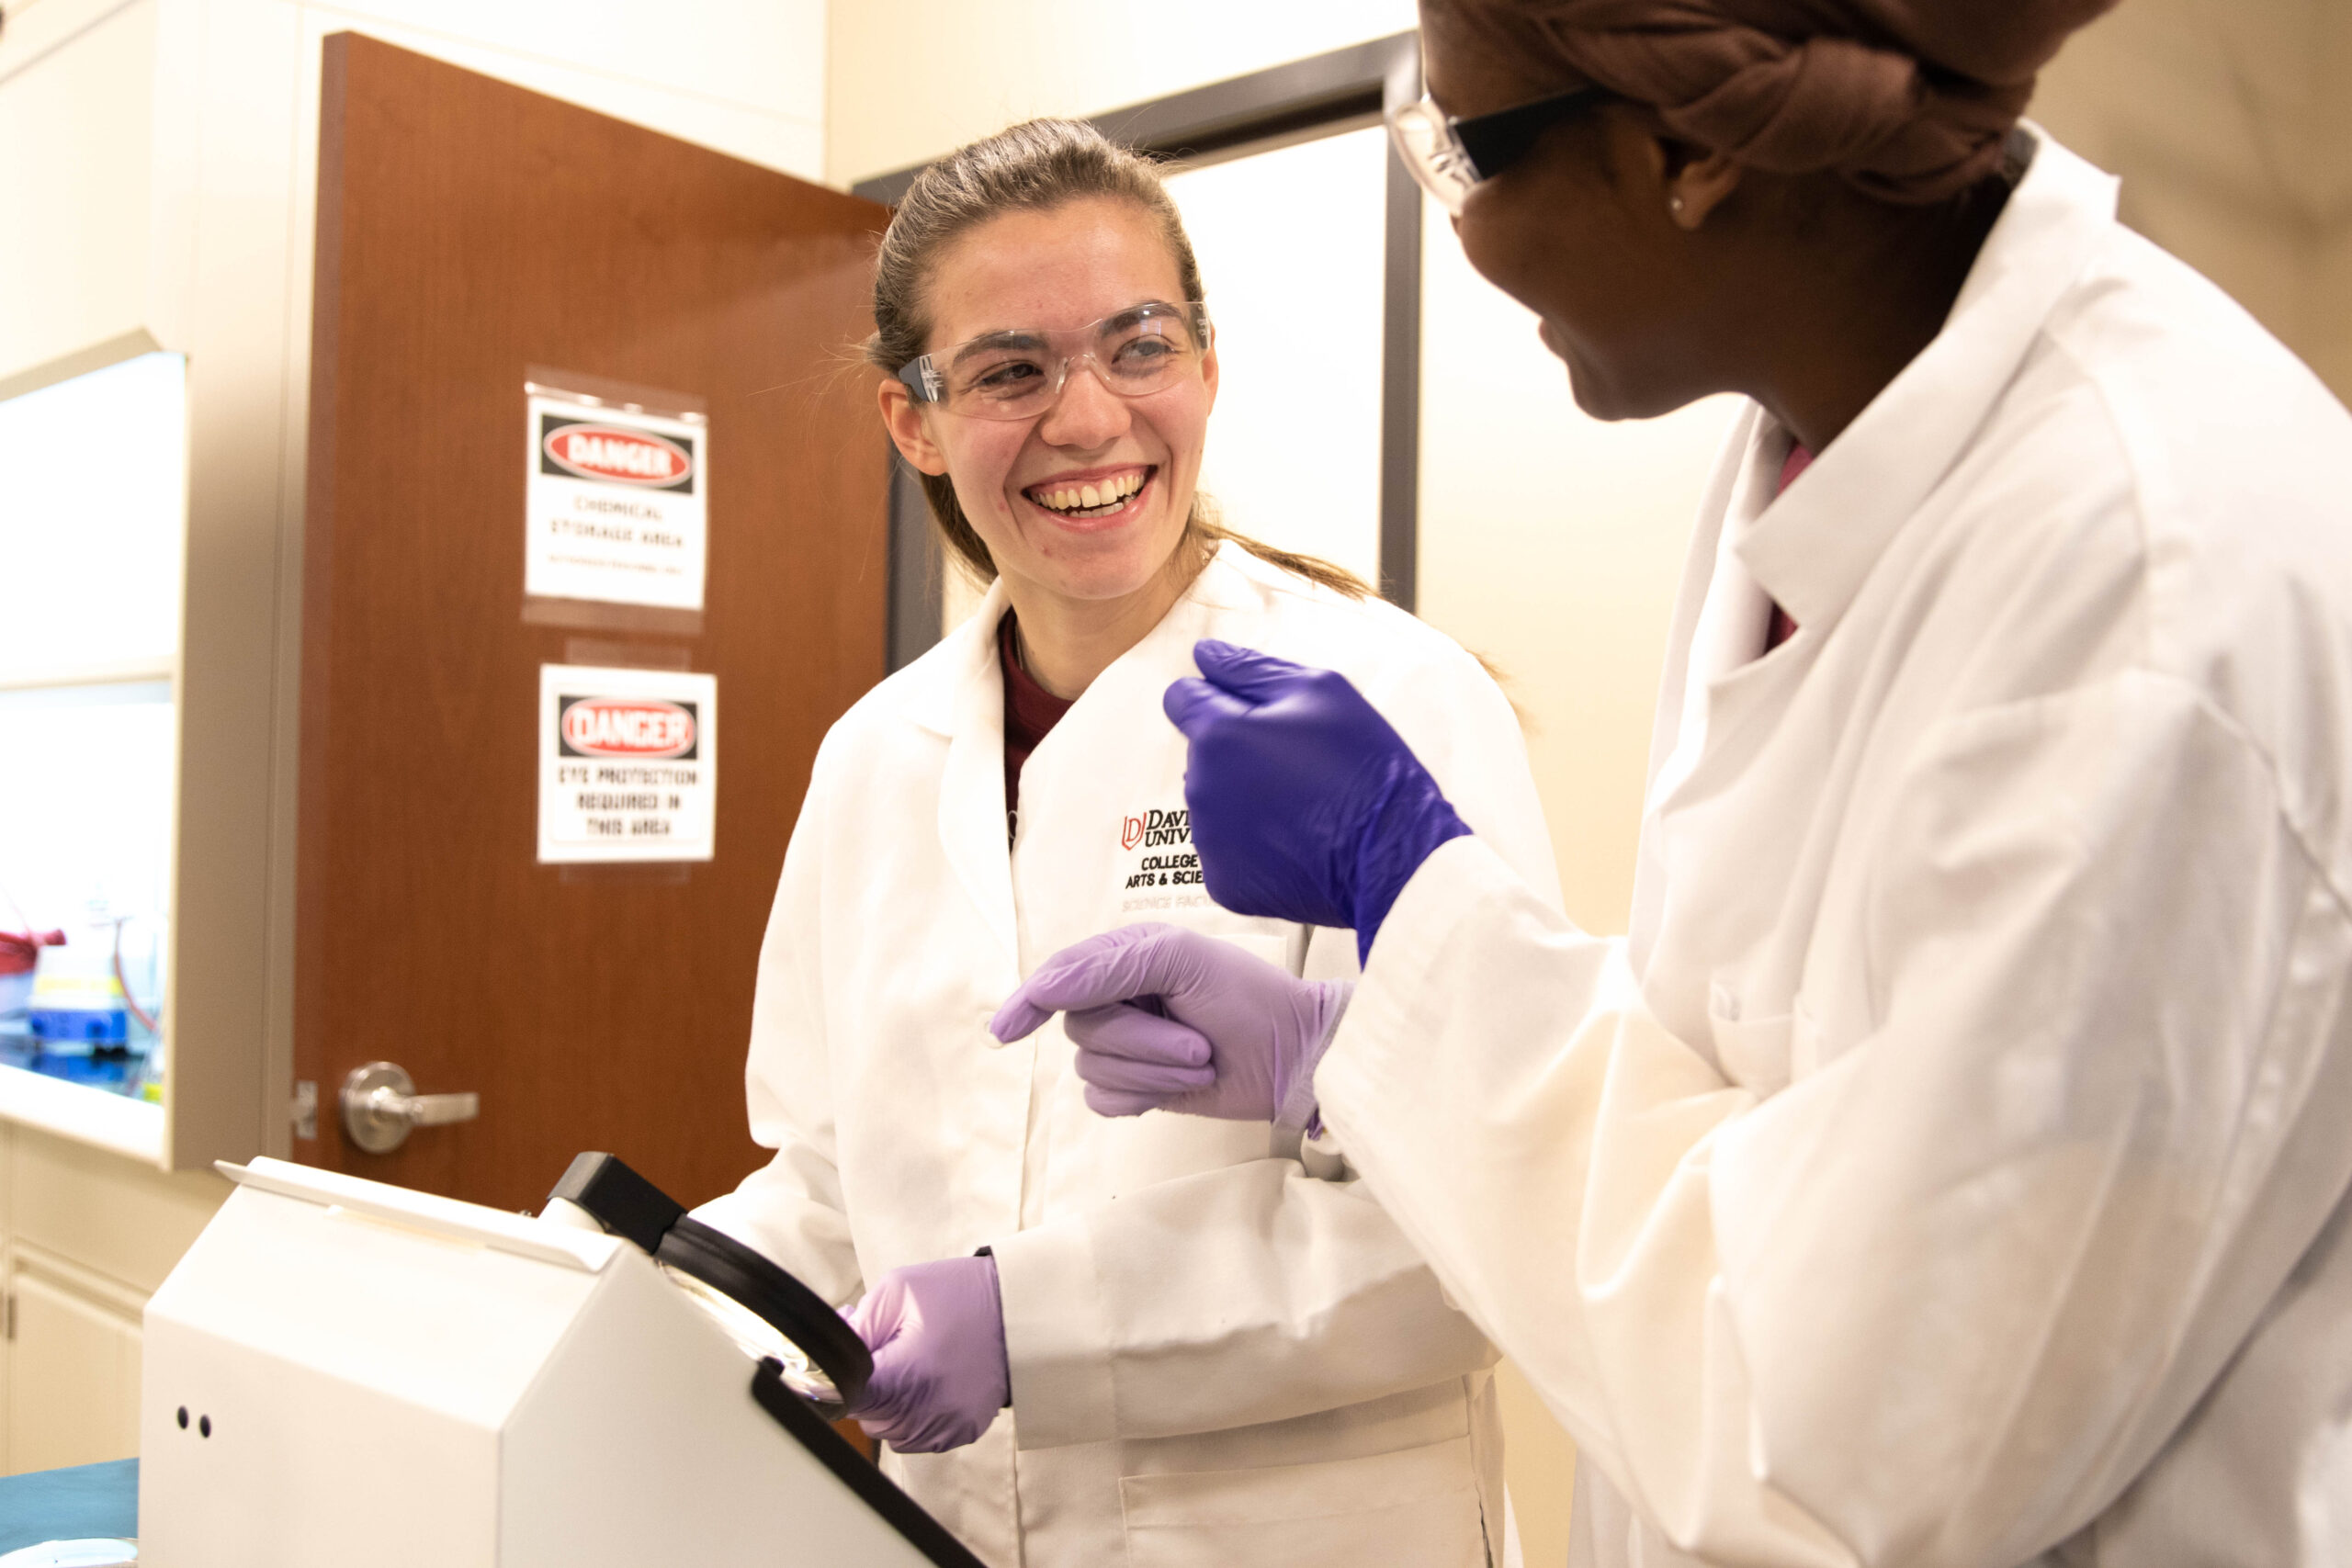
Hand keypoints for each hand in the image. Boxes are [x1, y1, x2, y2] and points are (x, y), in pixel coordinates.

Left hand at [845, 1255, 1007, 1453]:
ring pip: (890, 1431)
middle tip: (886, 1348)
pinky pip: (920, 1435)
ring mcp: (947, 1427)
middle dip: (868, 1385)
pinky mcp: (963, 1431)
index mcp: (906, 1377)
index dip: (838, 1380)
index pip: (848, 1399)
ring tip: (912, 1363)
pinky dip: (916, 1413)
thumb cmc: (959, 1294)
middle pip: (867, 1417)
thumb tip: (829, 1354)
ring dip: (890, 1404)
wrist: (1019, 1309)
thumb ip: (856, 1327)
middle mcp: (927, 1413)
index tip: (841, 1363)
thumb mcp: (898, 1291)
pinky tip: (931, 1380)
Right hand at [992, 923, 1348, 1127]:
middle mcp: (1117, 1000)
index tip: (1006, 1032)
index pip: (1061, 978)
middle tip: (1198, 1042)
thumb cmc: (1250, 998)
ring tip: (1202, 1059)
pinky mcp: (1136, 1089)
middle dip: (1141, 1042)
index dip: (1028, 1002)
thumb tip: (1043, 988)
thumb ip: (1108, 967)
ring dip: (1153, 1071)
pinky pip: (1103, 1102)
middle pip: (1080, 1030)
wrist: (1296, 1057)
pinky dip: (1143, 1097)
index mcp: (1124, 958)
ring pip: (1093, 1069)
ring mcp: (1126, 1048)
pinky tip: (1180, 1087)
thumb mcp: (1182, 960)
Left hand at [1164, 640, 1469, 962]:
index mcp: (1217, 736)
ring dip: (1242, 797)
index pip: (1181, 699)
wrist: (1392, 853)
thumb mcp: (1319, 691)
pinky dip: (1251, 844)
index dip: (1217, 697)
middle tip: (1296, 762)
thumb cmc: (1361, 761)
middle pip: (1202, 753)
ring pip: (1212, 802)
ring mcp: (1208, 842)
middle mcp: (1199, 789)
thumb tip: (1202, 654)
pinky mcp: (1224, 883)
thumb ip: (1249, 669)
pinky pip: (1225, 850)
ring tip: (1299, 804)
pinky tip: (1293, 840)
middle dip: (1235, 749)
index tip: (1256, 713)